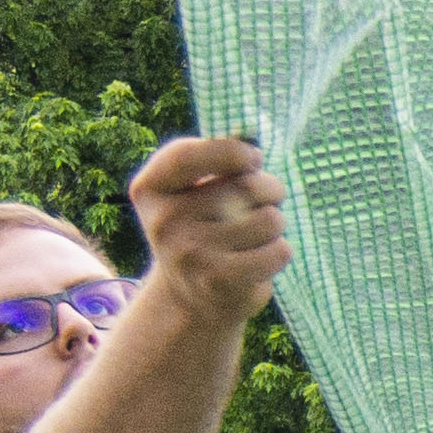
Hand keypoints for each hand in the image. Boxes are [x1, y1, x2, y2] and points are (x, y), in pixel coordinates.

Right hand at [128, 132, 293, 330]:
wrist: (192, 297)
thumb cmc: (204, 226)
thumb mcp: (194, 189)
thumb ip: (214, 158)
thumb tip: (248, 134)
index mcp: (151, 189)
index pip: (185, 156)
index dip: (231, 151)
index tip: (253, 158)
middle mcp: (163, 221)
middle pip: (245, 186)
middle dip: (271, 187)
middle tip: (270, 196)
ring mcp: (189, 254)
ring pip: (269, 220)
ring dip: (277, 223)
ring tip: (260, 233)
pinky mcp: (219, 282)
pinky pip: (277, 251)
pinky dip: (281, 251)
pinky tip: (263, 257)